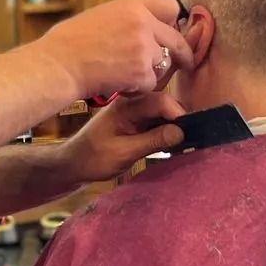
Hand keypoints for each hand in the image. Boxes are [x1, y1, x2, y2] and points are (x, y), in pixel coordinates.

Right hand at [38, 0, 194, 101]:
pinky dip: (137, 88)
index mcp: (132, 7)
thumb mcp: (101, 16)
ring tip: (124, 74)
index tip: (171, 32)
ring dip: (150, 73)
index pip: (170, 7)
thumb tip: (146, 26)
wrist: (59, 64)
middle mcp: (142, 24)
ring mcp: (144, 48)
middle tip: (185, 62)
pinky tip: (118, 84)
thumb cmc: (70, 43)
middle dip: (181, 53)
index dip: (172, 22)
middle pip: (176, 39)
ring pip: (163, 64)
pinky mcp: (142, 72)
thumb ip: (128, 19)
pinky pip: (151, 83)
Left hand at [58, 93, 185, 183]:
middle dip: (180, 121)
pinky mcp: (135, 122)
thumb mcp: (124, 153)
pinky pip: (157, 121)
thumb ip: (153, 141)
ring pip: (163, 114)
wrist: (74, 163)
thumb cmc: (94, 158)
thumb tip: (181, 132)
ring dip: (174, 127)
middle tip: (191, 141)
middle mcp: (132, 104)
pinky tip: (172, 146)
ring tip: (184, 145)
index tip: (190, 134)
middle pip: (165, 105)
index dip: (179, 115)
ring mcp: (134, 112)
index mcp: (127, 106)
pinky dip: (166, 132)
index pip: (161, 101)